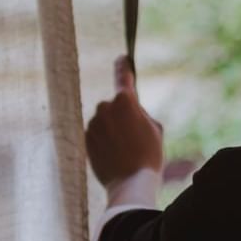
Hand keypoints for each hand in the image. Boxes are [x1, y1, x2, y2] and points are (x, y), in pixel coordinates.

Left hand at [84, 56, 163, 188]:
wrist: (130, 182)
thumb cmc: (148, 155)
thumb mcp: (155, 129)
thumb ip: (140, 113)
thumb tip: (131, 111)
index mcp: (125, 101)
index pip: (123, 77)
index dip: (123, 67)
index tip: (122, 58)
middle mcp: (105, 107)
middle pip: (115, 106)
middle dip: (122, 116)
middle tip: (135, 138)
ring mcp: (93, 123)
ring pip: (104, 121)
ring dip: (112, 130)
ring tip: (124, 150)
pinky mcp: (85, 138)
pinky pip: (96, 134)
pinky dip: (103, 141)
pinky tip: (113, 155)